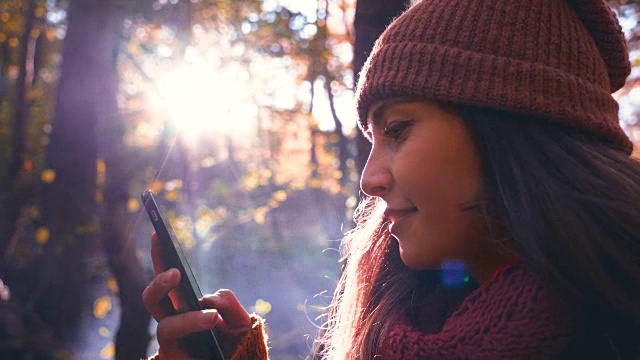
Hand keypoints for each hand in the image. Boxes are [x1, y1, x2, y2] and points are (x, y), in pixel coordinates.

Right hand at [142, 233, 252, 358]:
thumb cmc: (234, 344)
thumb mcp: (239, 320)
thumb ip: (228, 304)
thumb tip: (207, 301)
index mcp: (183, 306)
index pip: (167, 278)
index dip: (160, 256)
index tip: (158, 233)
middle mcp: (172, 322)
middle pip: (152, 300)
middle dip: (159, 284)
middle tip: (176, 273)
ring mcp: (171, 344)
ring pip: (165, 328)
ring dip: (188, 320)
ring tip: (212, 317)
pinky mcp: (174, 359)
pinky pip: (180, 348)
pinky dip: (197, 331)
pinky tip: (215, 324)